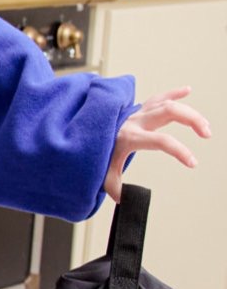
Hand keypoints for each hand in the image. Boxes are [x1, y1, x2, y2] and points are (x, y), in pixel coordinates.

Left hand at [103, 86, 211, 201]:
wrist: (82, 132)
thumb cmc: (94, 152)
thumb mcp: (101, 172)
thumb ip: (113, 186)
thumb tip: (124, 200)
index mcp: (129, 136)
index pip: (160, 141)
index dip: (179, 150)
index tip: (192, 162)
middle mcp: (134, 121)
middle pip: (168, 112)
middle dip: (191, 120)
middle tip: (206, 134)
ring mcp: (136, 113)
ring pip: (167, 103)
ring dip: (188, 111)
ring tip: (204, 124)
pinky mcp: (137, 110)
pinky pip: (157, 97)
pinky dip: (172, 92)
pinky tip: (187, 89)